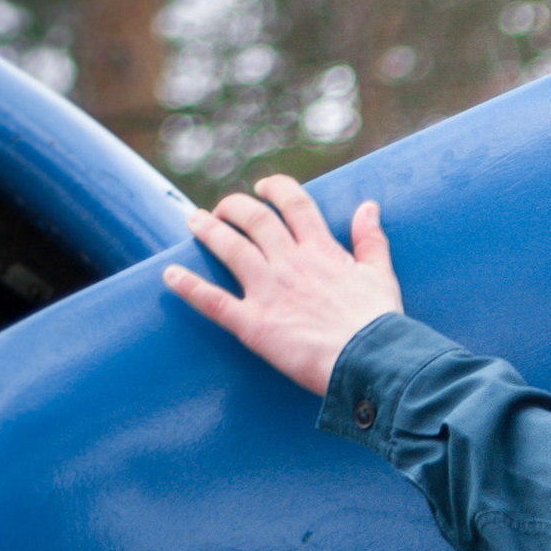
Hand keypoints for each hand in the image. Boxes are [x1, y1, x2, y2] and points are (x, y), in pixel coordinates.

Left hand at [163, 181, 403, 397]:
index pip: (293, 204)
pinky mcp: (254, 324)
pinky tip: (169, 275)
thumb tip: (368, 207)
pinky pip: (213, 300)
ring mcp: (269, 291)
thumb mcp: (381, 275)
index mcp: (322, 251)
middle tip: (224, 209)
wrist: (371, 362)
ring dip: (208, 231)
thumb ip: (371, 240)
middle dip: (235, 207)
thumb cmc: (380, 325)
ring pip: (229, 248)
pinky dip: (188, 286)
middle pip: (254, 219)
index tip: (263, 188)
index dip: (275, 189)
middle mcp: (290, 263)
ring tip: (194, 221)